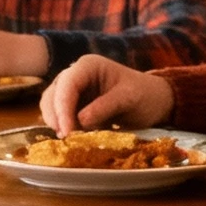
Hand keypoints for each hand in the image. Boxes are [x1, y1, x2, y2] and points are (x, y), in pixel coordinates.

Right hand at [38, 55, 173, 136]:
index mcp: (88, 66)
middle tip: (68, 139)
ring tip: (72, 138)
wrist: (154, 101)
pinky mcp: (73, 105)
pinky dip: (63, 126)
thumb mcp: (129, 99)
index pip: (67, 85)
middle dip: (57, 117)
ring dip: (57, 123)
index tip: (67, 132)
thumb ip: (105, 107)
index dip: (63, 108)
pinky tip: (74, 136)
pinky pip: (59, 115)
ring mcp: (72, 90)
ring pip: (51, 105)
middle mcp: (75, 74)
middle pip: (53, 94)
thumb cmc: (144, 96)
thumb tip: (80, 121)